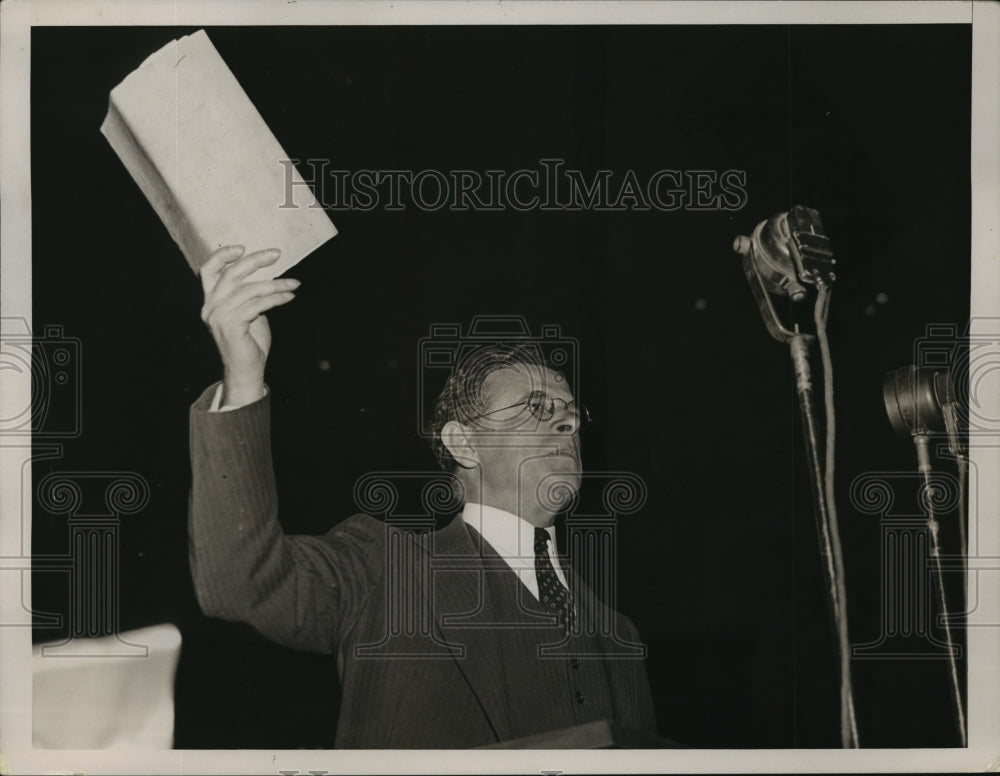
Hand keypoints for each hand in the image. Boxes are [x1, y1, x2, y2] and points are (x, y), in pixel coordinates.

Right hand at [199, 245, 299, 406]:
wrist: (246, 371)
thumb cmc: (249, 342)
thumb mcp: (248, 313)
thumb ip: (250, 296)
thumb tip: (268, 278)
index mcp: (210, 301)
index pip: (207, 270)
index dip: (222, 255)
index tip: (242, 247)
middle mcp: (210, 306)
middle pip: (231, 273)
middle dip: (255, 260)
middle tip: (277, 254)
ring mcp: (219, 316)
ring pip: (250, 289)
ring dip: (276, 284)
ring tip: (295, 283)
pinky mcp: (232, 325)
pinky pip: (258, 304)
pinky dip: (277, 298)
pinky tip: (290, 296)